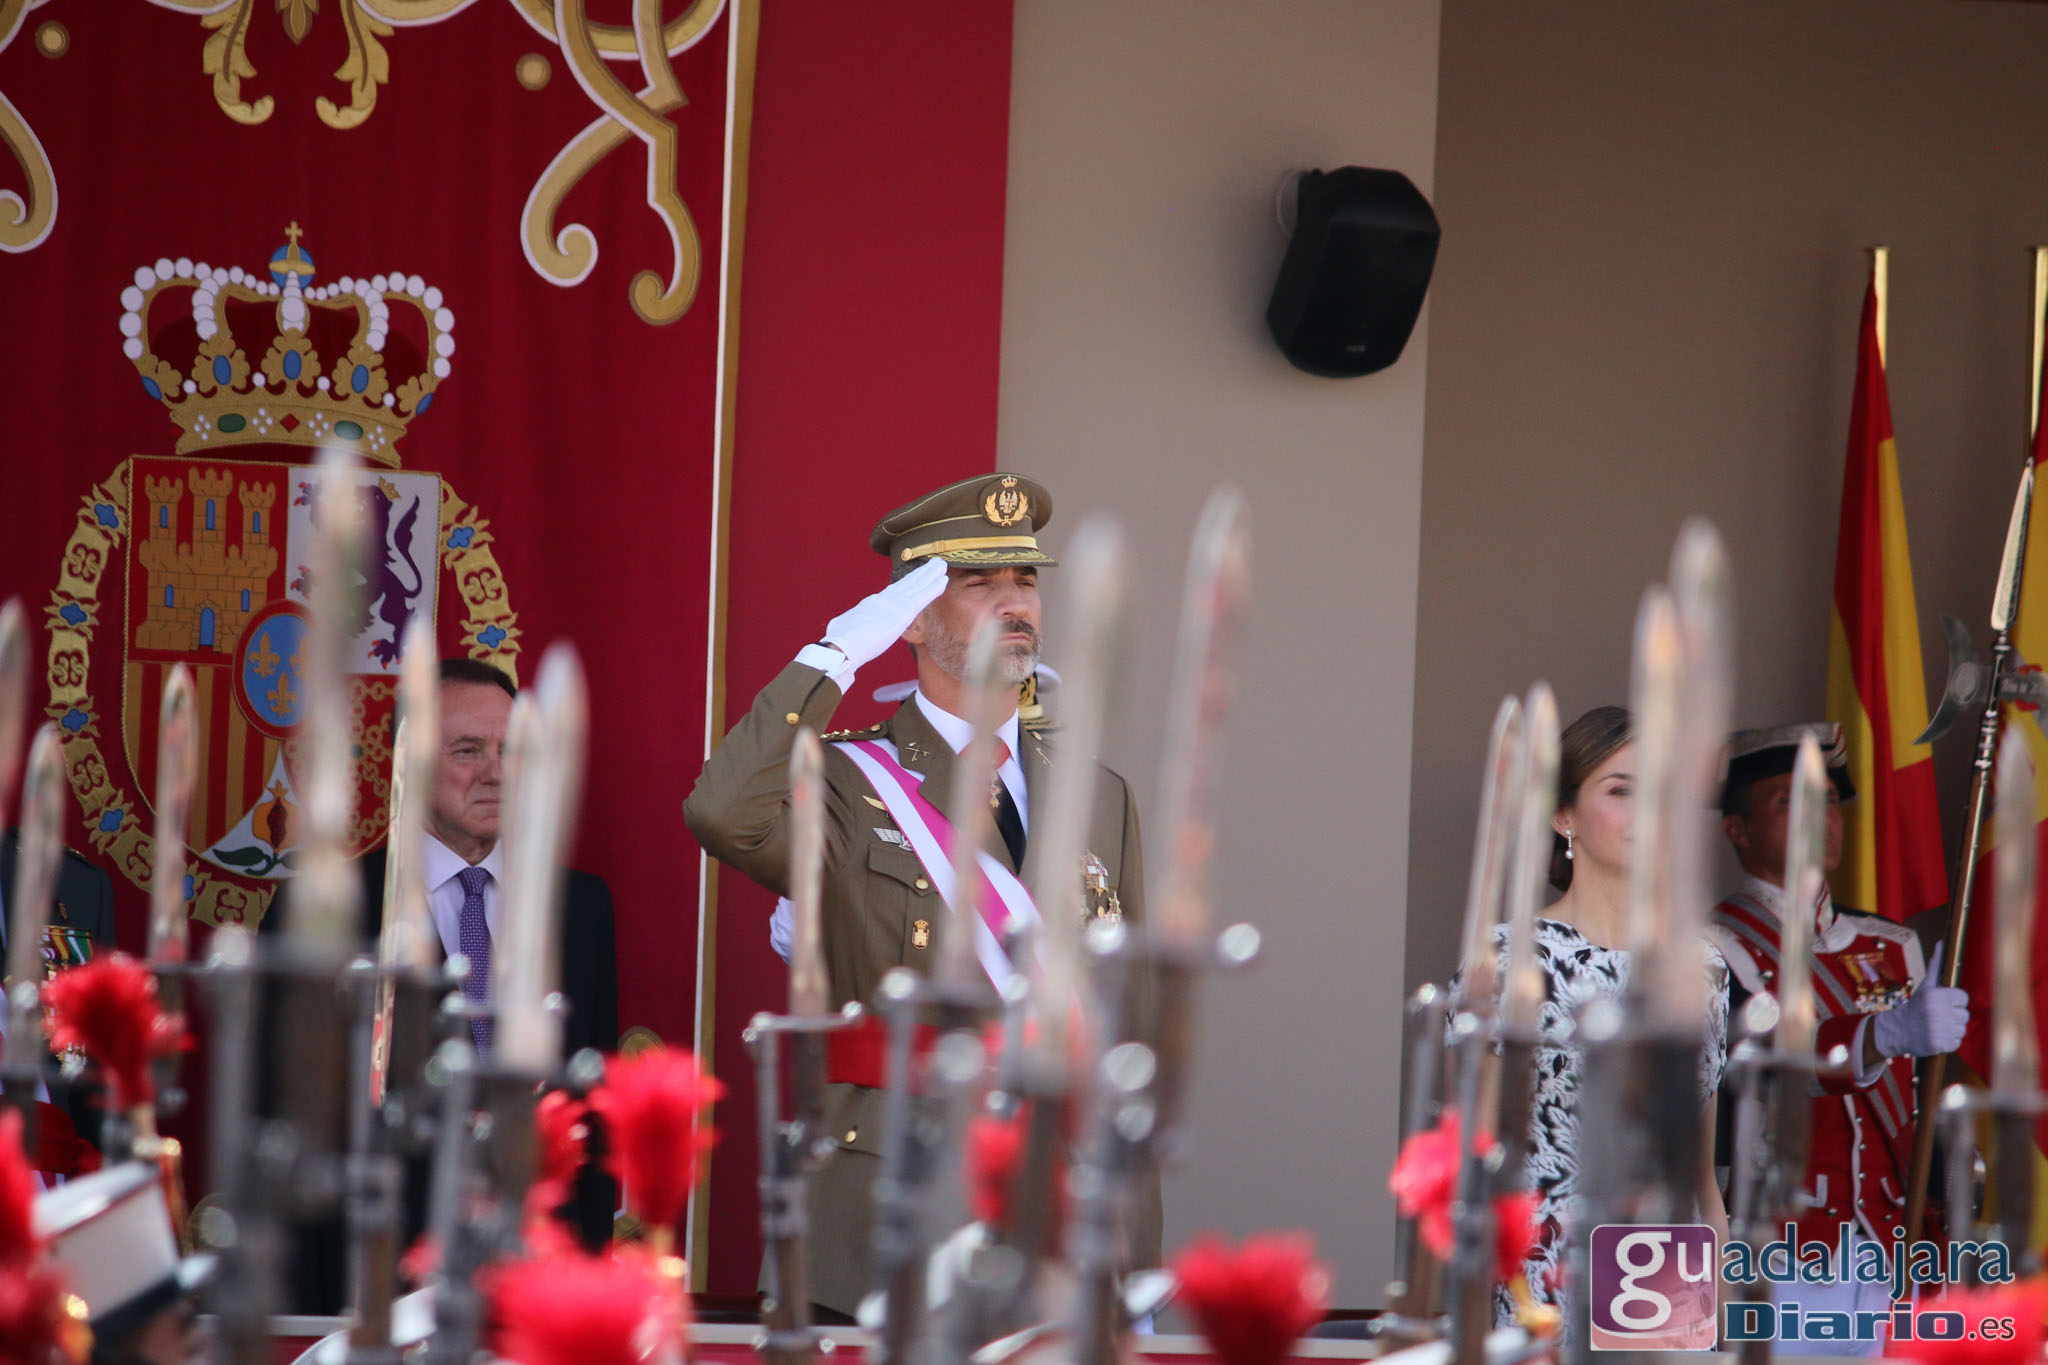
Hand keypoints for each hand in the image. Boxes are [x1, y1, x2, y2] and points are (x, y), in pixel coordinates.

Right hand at [821, 557, 948, 670]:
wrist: (842, 645)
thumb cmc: (839, 642)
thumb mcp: (843, 628)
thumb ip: (849, 625)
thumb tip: (841, 627)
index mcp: (872, 604)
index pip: (893, 592)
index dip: (906, 583)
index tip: (915, 577)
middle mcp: (884, 599)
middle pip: (907, 583)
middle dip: (921, 573)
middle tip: (934, 563)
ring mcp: (893, 603)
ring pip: (916, 585)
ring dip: (930, 574)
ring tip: (942, 564)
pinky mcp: (902, 611)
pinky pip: (922, 596)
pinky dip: (933, 587)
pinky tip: (944, 580)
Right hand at [1870, 943, 1967, 1058]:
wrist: (1896, 1030)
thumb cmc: (1915, 1006)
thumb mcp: (1925, 985)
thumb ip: (1937, 965)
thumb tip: (1943, 942)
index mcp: (1935, 995)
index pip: (1963, 998)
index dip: (1954, 1002)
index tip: (1943, 1004)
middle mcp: (1937, 1011)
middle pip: (1964, 1015)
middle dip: (1953, 1016)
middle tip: (1938, 1016)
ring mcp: (1938, 1029)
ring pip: (1962, 1029)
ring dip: (1951, 1030)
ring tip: (1937, 1027)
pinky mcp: (1938, 1044)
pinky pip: (1956, 1042)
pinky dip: (1948, 1042)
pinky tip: (1936, 1037)